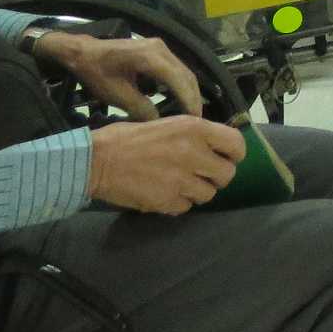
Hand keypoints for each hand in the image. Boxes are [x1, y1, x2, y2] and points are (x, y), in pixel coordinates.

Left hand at [34, 30, 202, 119]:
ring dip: (188, 92)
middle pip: (186, 75)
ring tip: (190, 113)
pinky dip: (180, 85)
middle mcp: (161, 48)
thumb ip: (139, 108)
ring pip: (183, 71)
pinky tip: (179, 100)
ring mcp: (160, 48)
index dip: (189, 100)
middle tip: (196, 121)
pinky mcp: (157, 51)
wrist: (82, 52)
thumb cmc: (96, 72)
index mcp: (151, 57)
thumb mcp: (115, 95)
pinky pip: (175, 69)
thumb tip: (160, 123)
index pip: (179, 80)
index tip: (195, 120)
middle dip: (193, 98)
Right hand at [87, 115, 242, 214]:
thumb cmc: (127, 137)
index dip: (235, 153)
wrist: (95, 161)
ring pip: (208, 194)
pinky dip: (178, 203)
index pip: (236, 144)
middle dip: (217, 177)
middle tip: (203, 175)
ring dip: (197, 191)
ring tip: (180, 184)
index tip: (228, 157)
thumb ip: (193, 135)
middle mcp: (193, 153)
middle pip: (227, 174)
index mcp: (194, 129)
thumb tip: (213, 146)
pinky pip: (186, 207)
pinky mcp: (166, 201)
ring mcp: (181, 179)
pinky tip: (165, 194)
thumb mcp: (167, 124)